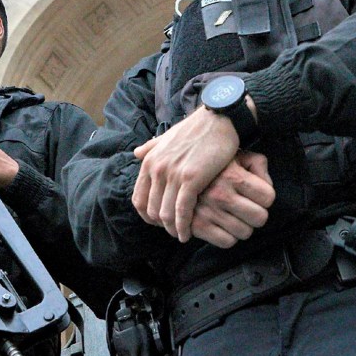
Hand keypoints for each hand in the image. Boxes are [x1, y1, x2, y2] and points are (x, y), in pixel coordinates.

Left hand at [132, 105, 240, 241]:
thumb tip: (136, 153)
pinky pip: (182, 211)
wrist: (219, 120)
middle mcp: (156, 168)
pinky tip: (188, 233)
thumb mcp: (168, 136)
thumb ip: (151, 147)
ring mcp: (173, 174)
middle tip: (172, 231)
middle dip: (161, 225)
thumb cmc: (196, 129)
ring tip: (180, 235)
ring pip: (165, 214)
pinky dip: (183, 226)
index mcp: (149, 161)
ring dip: (172, 229)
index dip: (147, 215)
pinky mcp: (191, 179)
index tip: (159, 222)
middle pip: (151, 210)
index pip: (138, 199)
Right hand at [188, 150, 275, 248]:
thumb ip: (257, 164)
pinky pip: (227, 242)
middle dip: (256, 214)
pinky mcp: (197, 225)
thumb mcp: (236, 155)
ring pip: (245, 232)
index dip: (265, 197)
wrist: (175, 172)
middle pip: (260, 218)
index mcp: (232, 175)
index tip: (257, 196)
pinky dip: (228, 237)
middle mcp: (220, 193)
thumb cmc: (212, 165)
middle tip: (248, 209)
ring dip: (242, 227)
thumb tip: (267, 185)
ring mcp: (208, 211)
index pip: (268, 197)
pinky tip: (222, 226)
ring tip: (234, 217)